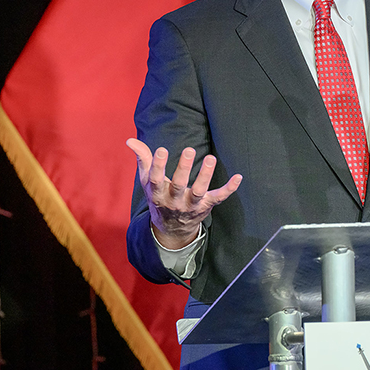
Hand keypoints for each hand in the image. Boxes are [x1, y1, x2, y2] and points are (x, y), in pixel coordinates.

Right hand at [126, 138, 241, 248]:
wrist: (171, 228)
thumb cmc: (159, 197)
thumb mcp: (147, 181)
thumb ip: (143, 160)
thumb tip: (130, 140)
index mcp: (158, 193)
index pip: (156, 179)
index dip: (157, 165)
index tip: (161, 149)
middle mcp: (174, 201)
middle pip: (178, 185)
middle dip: (184, 168)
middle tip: (190, 149)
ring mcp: (191, 205)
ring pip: (199, 191)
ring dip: (206, 175)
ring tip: (211, 158)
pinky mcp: (206, 206)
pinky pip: (218, 198)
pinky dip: (229, 189)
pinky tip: (238, 177)